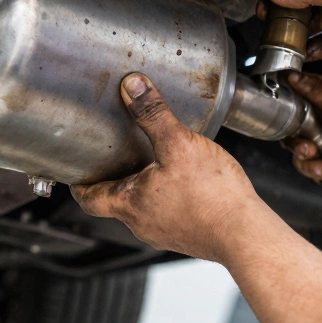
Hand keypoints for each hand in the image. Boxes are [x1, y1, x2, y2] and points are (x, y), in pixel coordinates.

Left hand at [71, 73, 260, 263]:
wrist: (246, 235)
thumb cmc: (213, 197)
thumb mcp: (179, 143)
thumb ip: (153, 113)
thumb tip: (133, 87)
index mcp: (129, 204)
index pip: (88, 199)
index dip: (79, 184)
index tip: (75, 173)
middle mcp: (142, 224)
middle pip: (114, 201)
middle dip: (114, 179)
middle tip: (116, 157)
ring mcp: (165, 233)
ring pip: (142, 208)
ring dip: (143, 187)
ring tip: (153, 163)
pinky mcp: (188, 235)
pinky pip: (168, 213)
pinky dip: (168, 196)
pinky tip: (186, 181)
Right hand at [286, 72, 321, 217]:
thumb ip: (320, 92)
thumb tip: (294, 76)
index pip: (317, 83)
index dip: (298, 84)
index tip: (281, 85)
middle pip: (300, 112)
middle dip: (296, 122)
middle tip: (298, 127)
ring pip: (296, 138)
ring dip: (300, 146)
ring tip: (312, 152)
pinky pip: (302, 161)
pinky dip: (310, 166)